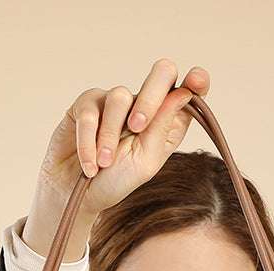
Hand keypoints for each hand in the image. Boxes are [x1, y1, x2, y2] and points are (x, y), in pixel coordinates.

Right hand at [38, 58, 210, 217]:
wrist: (75, 194)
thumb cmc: (114, 181)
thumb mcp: (145, 163)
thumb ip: (162, 128)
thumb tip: (183, 93)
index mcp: (166, 121)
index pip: (187, 90)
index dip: (196, 81)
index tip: (198, 80)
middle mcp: (143, 104)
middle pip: (161, 73)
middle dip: (151, 98)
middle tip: (137, 127)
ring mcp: (115, 101)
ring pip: (120, 97)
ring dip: (110, 136)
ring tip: (104, 163)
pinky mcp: (87, 105)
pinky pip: (90, 113)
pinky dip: (88, 143)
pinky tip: (90, 166)